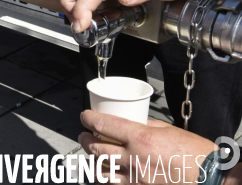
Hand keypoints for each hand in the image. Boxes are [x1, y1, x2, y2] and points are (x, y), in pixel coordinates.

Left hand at [79, 110, 214, 184]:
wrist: (211, 179)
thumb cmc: (194, 153)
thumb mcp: (167, 130)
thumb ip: (145, 126)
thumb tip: (130, 122)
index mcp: (140, 138)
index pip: (103, 125)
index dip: (88, 119)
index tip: (84, 116)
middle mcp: (133, 159)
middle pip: (96, 148)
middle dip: (85, 140)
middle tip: (83, 136)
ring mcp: (135, 179)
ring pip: (100, 172)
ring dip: (92, 163)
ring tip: (91, 156)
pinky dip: (106, 180)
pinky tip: (105, 174)